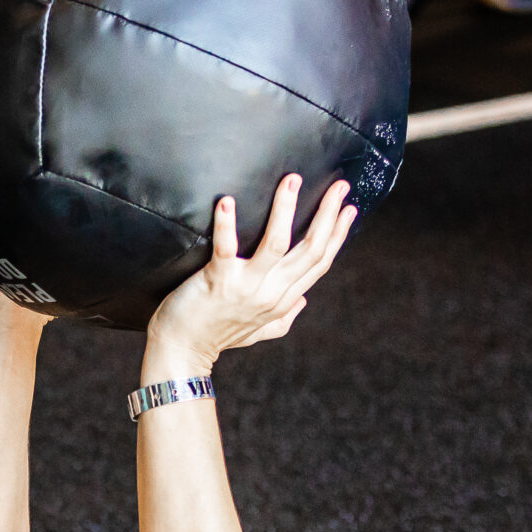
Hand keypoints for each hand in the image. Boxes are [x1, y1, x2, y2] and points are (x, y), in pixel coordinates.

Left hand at [144, 174, 354, 370]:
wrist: (182, 352)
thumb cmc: (216, 337)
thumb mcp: (258, 331)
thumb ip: (284, 317)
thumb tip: (303, 302)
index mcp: (283, 300)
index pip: (319, 262)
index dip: (337, 235)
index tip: (349, 209)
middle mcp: (271, 293)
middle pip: (309, 249)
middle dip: (327, 214)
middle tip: (339, 185)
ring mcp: (246, 288)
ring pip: (277, 244)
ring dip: (285, 209)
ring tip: (293, 180)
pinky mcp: (218, 282)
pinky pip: (226, 249)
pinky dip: (227, 225)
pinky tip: (227, 201)